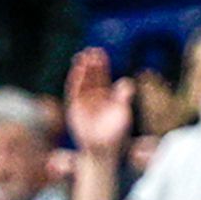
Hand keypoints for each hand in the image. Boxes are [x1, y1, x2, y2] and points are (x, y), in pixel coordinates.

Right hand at [64, 45, 130, 166]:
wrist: (102, 149)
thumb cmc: (116, 133)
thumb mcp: (122, 113)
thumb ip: (123, 97)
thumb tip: (127, 81)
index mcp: (108, 95)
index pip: (104, 75)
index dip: (102, 64)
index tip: (101, 53)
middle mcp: (95, 95)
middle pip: (93, 75)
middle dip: (93, 63)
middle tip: (93, 50)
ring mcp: (84, 100)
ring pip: (83, 80)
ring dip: (83, 68)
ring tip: (83, 56)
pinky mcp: (74, 105)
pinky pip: (74, 89)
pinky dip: (75, 79)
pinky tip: (76, 69)